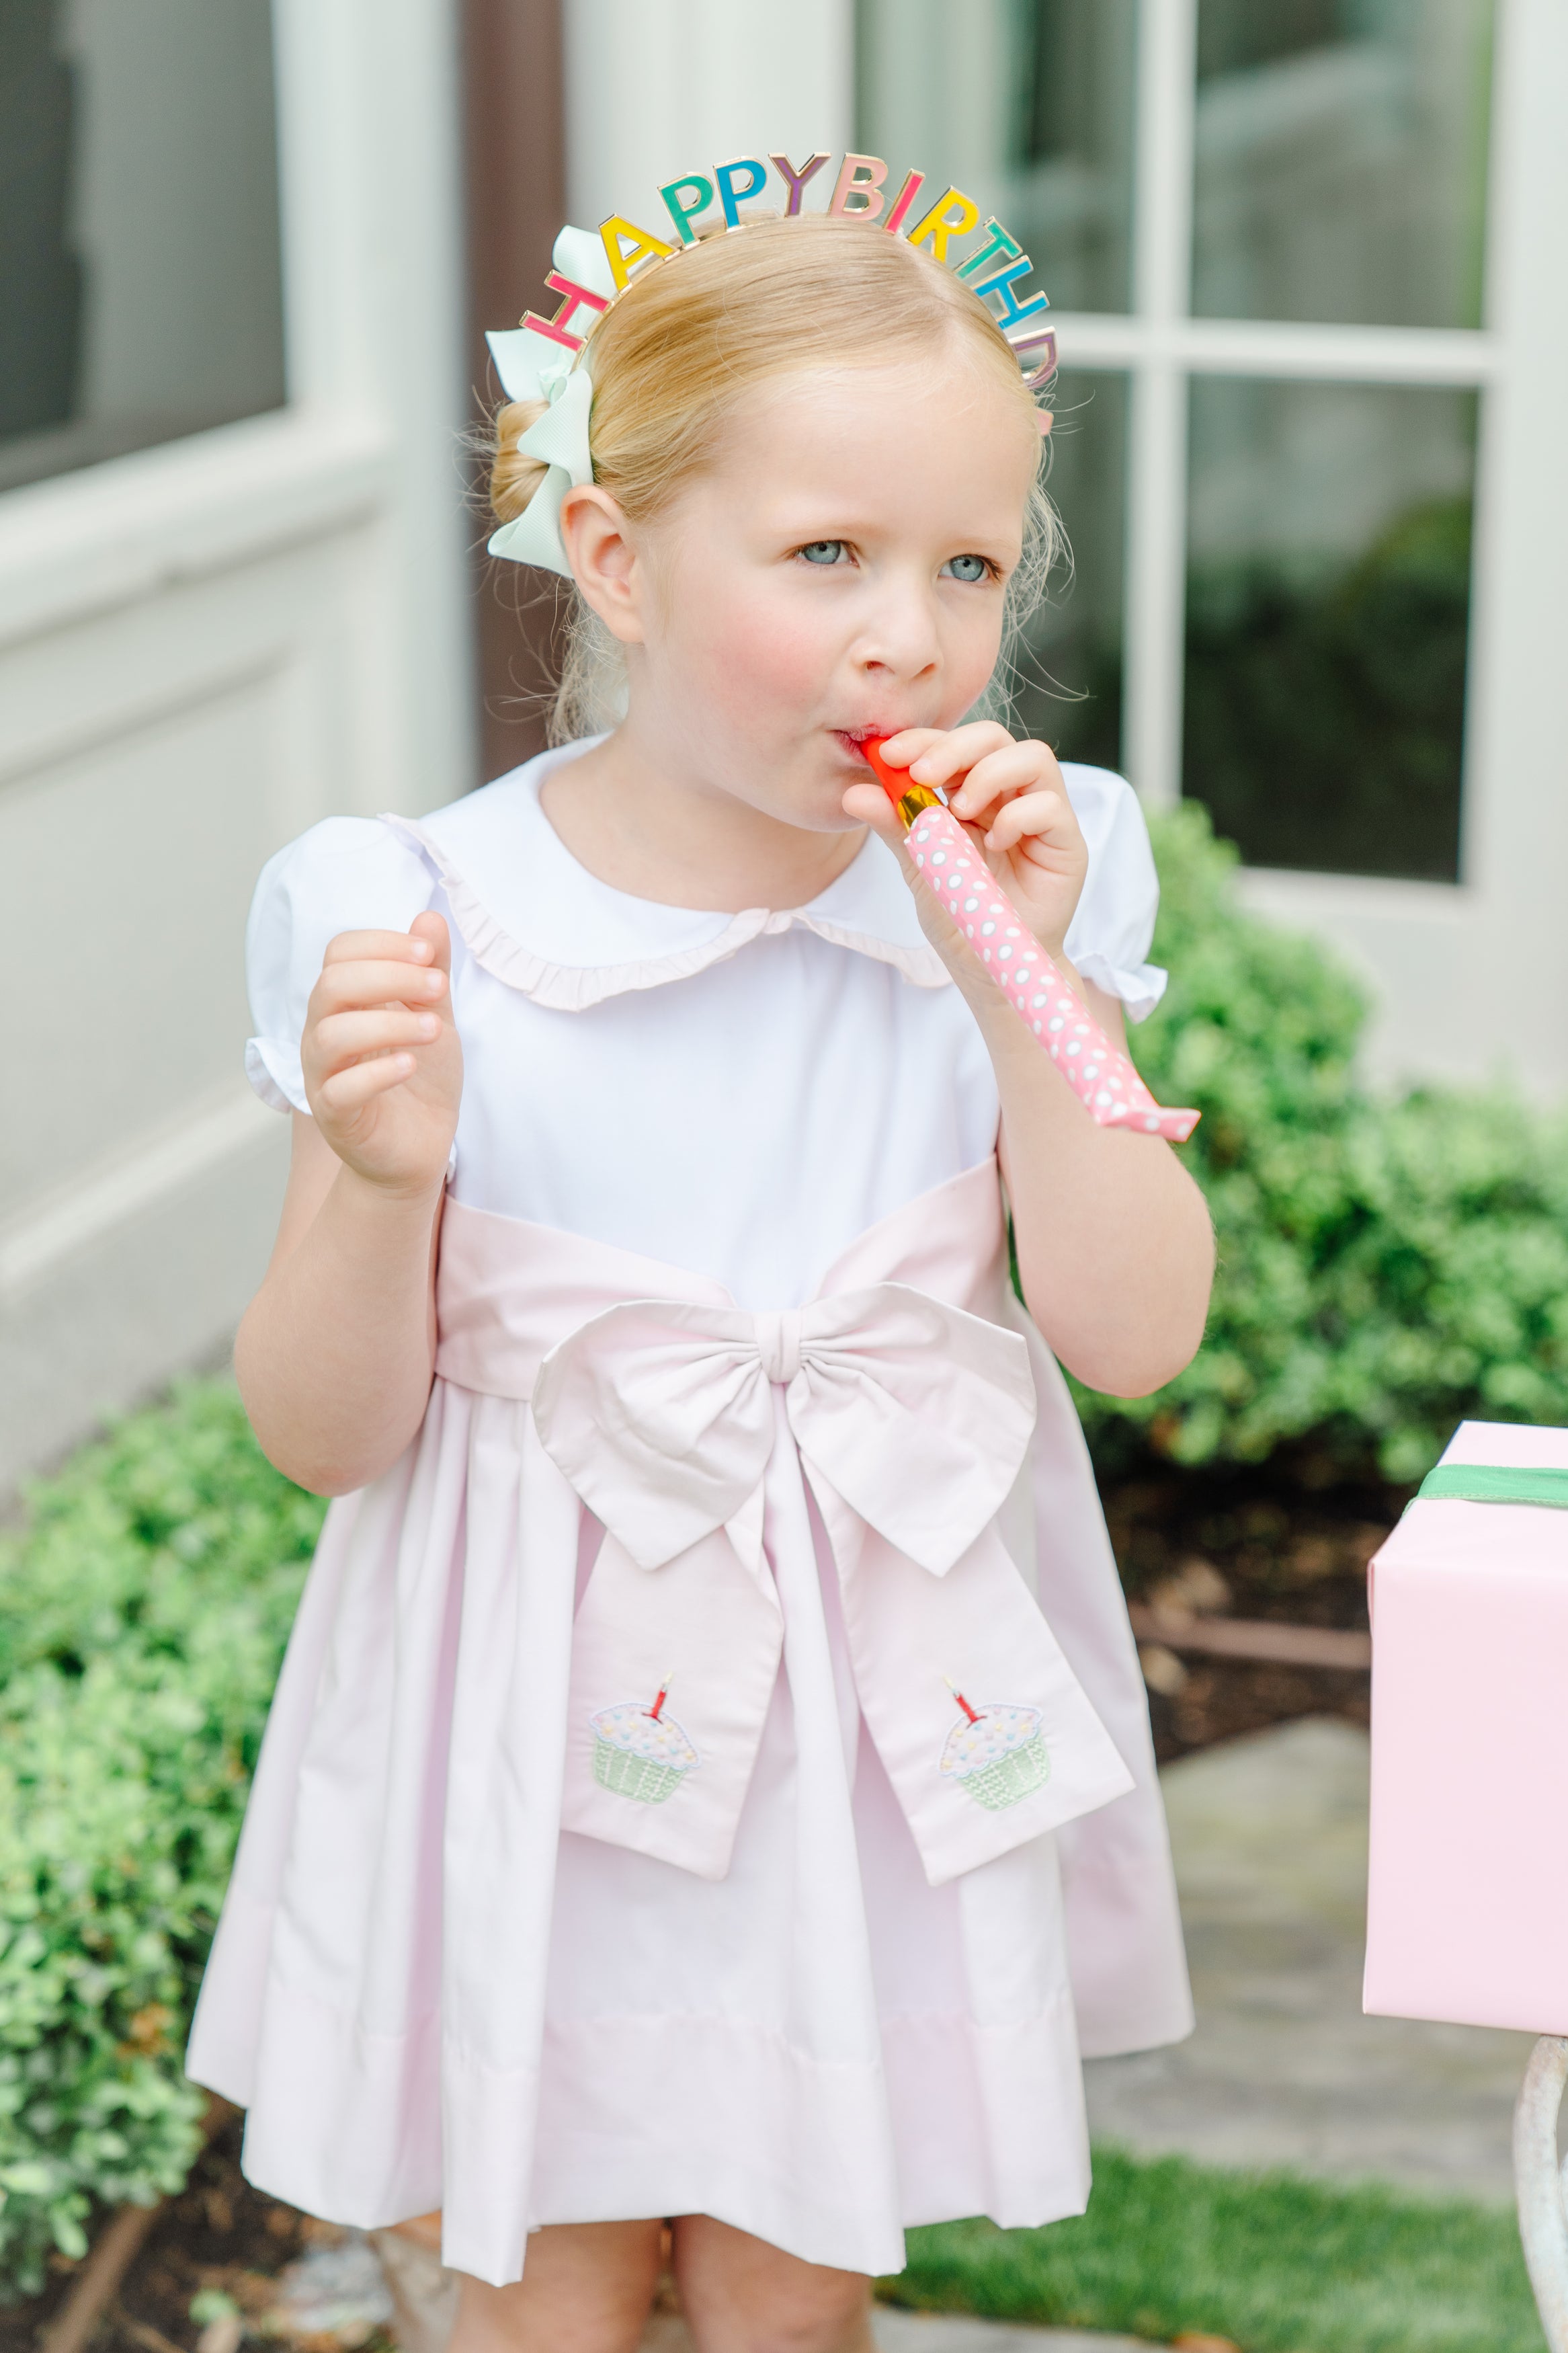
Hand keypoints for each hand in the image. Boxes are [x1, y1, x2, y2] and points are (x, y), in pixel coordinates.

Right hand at [299, 913, 462, 1198]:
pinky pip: (340, 1090)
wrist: (418, 1149)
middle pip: (331, 985)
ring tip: (436, 1029)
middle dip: (388, 977)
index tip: (429, 952)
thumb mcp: (435, 1017)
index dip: (382, 944)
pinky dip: (377, 1073)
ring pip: (331, 1035)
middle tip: (438, 986)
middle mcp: (323, 1033)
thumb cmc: (420, 1080)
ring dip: (388, 1024)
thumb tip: (430, 917)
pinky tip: (411, 1065)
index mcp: (343, 1003)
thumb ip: (430, 973)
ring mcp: (324, 1077)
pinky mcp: (336, 1118)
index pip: (339, 952)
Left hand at [842, 722, 1087, 964]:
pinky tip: (995, 843)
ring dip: (989, 775)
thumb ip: (896, 826)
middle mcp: (1010, 796)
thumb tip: (852, 793)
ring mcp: (1042, 817)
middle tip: (922, 775)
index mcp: (973, 793)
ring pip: (1033, 757)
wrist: (990, 967)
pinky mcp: (1067, 843)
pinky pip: (1050, 806)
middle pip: (995, 738)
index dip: (924, 740)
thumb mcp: (920, 864)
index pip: (955, 745)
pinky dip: (1017, 818)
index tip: (888, 754)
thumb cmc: (961, 914)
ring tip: (962, 813)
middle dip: (954, 747)